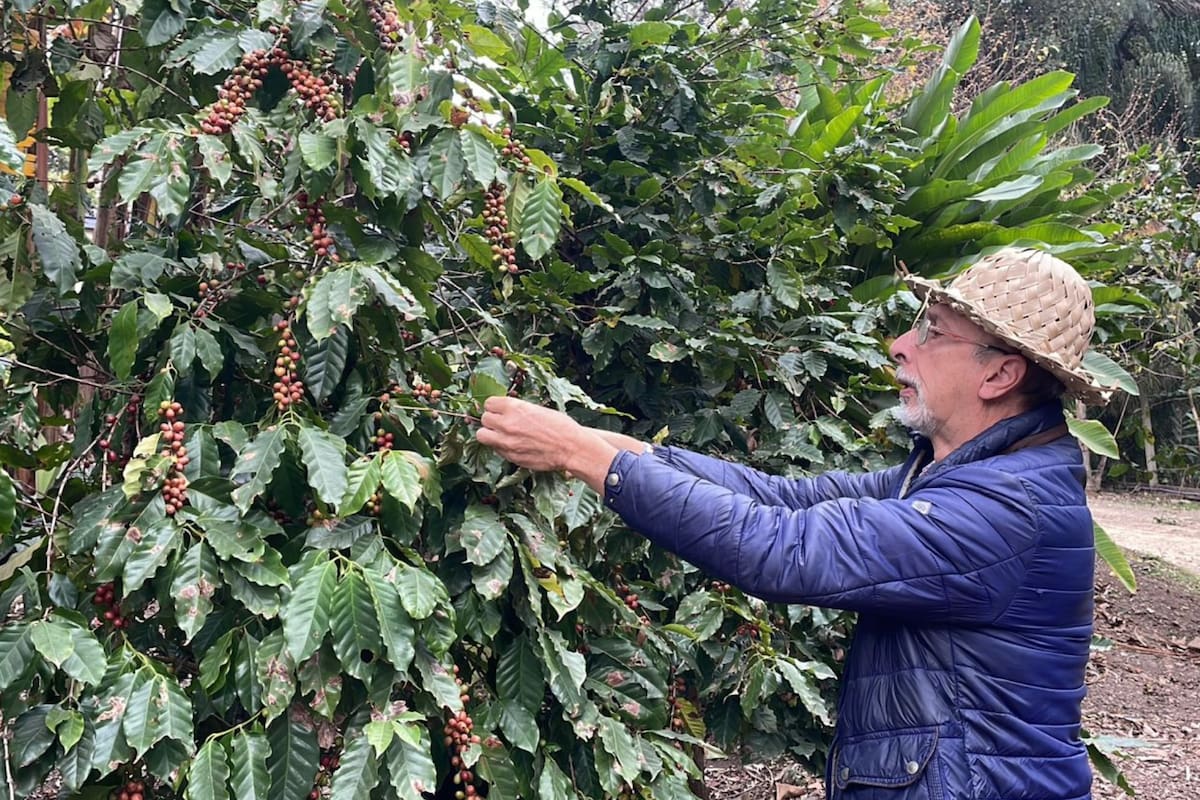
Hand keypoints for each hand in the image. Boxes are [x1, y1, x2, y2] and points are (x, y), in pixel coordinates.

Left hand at [475, 396, 617, 490]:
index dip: (494, 407)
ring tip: (500, 435)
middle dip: (492, 420)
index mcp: (514, 407)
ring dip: (490, 434)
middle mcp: (507, 424)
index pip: (488, 403)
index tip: (499, 410)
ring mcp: (507, 442)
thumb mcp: (537, 409)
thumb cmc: (560, 426)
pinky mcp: (510, 456)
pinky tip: (514, 445)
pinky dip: (501, 447)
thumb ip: (517, 409)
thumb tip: (503, 410)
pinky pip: (496, 449)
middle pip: (484, 419)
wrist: (571, 448)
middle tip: (501, 423)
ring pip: (482, 436)